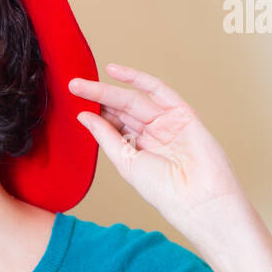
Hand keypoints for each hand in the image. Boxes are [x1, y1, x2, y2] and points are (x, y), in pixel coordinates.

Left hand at [69, 63, 246, 241]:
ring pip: (134, 100)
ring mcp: (169, 122)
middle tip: (73, 87)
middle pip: (121, 109)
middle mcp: (154, 133)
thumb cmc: (165, 190)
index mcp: (140, 148)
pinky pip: (159, 91)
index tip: (74, 105)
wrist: (198, 199)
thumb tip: (84, 116)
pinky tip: (114, 71)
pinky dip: (138, 79)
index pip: (114, 124)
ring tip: (82, 85)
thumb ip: (106, 136)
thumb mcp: (125, 161)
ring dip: (108, 90)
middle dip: (97, 97)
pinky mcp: (183, 114)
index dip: (95, 114)